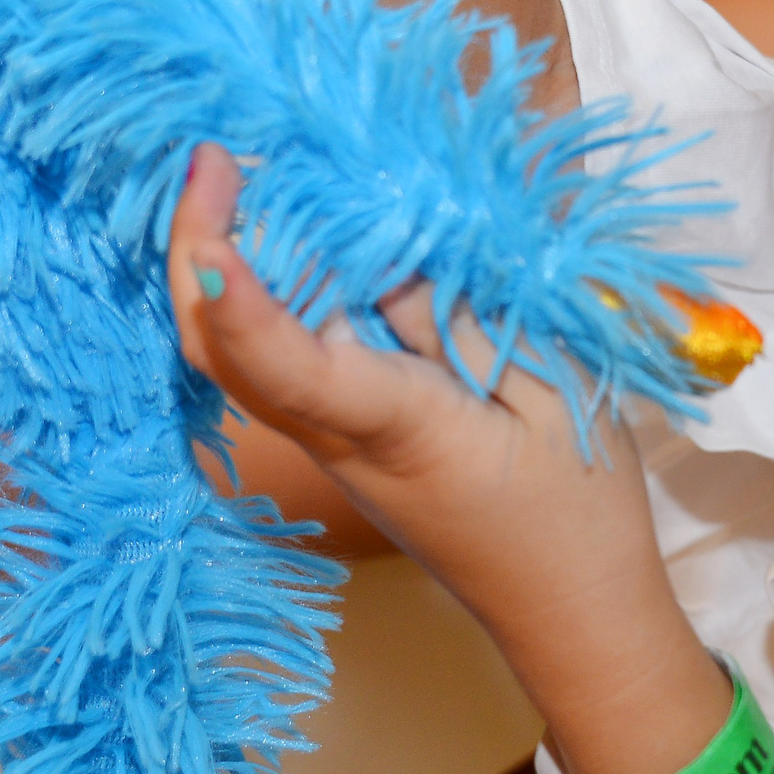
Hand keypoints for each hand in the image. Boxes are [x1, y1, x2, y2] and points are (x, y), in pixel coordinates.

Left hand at [169, 144, 730, 773]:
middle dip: (195, 250)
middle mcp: (337, 439)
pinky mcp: (344, 437)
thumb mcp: (551, 394)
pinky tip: (294, 235)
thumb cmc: (578, 510)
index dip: (234, 286)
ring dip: (218, 265)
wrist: (571, 616)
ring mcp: (331, 444)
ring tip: (243, 174)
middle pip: (220, 354)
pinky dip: (260, 291)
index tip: (216, 197)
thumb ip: (466, 318)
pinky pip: (276, 360)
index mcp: (393, 428)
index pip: (283, 361)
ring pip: (235, 357)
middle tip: (214, 157)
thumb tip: (391, 244)